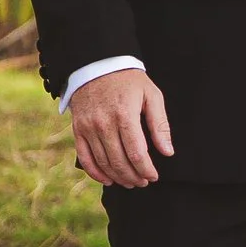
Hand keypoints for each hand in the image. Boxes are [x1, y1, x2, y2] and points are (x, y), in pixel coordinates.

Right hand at [69, 66, 173, 188]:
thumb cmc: (129, 80)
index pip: (136, 152)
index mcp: (125, 114)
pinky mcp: (78, 129)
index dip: (146, 169)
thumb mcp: (151, 95)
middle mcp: (104, 123)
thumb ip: (160, 124)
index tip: (153, 176)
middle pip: (119, 161)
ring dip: (118, 177)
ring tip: (130, 182)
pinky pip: (84, 157)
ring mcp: (89, 127)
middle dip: (133, 176)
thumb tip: (167, 151)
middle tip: (143, 182)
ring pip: (103, 162)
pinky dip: (95, 172)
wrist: (98, 64)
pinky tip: (108, 179)